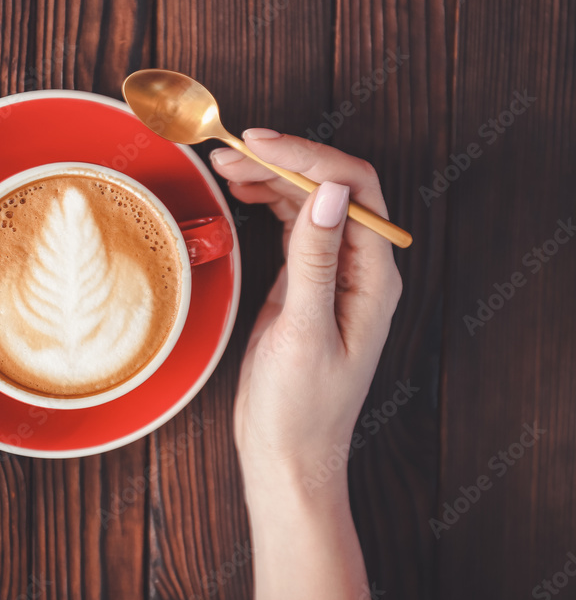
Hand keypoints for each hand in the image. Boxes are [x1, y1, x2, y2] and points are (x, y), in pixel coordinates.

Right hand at [211, 129, 401, 481]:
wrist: (287, 454)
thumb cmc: (301, 408)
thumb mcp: (304, 333)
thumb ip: (315, 261)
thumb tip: (328, 192)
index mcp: (372, 277)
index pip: (353, 190)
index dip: (308, 157)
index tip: (259, 145)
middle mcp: (358, 268)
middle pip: (331, 188)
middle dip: (284, 161)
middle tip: (230, 152)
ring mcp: (331, 274)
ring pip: (309, 203)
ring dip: (272, 178)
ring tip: (226, 166)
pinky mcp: (304, 284)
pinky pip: (293, 227)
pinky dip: (268, 204)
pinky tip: (243, 194)